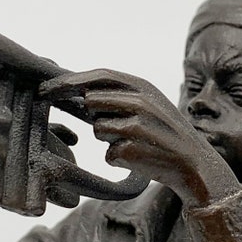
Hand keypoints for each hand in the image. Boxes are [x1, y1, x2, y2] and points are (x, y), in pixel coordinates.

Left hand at [40, 69, 239, 208]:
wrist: (196, 166)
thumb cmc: (166, 134)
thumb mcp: (150, 105)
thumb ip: (120, 95)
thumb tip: (81, 93)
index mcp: (144, 85)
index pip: (98, 76)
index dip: (69, 82)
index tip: (46, 89)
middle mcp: (140, 100)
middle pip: (92, 103)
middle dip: (96, 116)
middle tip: (120, 128)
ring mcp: (136, 125)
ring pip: (98, 130)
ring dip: (110, 139)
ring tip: (138, 143)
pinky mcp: (131, 150)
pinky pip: (108, 154)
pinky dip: (118, 159)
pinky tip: (141, 159)